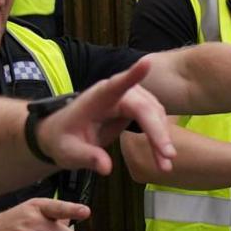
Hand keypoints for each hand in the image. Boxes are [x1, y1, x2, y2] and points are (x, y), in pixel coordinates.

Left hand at [38, 59, 173, 174]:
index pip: (115, 85)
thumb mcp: (69, 153)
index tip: (147, 62)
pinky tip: (161, 155)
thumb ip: (87, 158)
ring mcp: (129, 98)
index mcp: (97, 99)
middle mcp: (116, 93)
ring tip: (165, 165)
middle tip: (167, 158)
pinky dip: (160, 137)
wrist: (63, 136)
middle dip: (158, 132)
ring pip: (155, 114)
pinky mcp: (136, 106)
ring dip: (162, 138)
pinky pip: (155, 119)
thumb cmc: (63, 140)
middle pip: (145, 107)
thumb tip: (106, 168)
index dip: (132, 75)